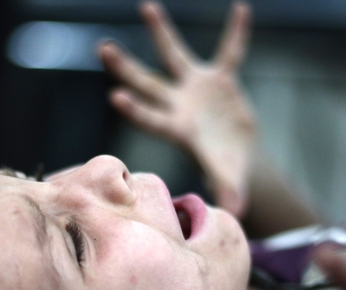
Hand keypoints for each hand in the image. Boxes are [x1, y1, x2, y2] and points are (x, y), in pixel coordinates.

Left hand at [100, 1, 255, 216]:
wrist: (235, 152)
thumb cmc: (225, 168)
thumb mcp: (228, 179)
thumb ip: (228, 191)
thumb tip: (235, 213)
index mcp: (178, 129)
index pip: (152, 118)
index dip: (136, 110)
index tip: (115, 96)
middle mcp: (179, 105)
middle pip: (148, 84)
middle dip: (126, 68)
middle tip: (103, 49)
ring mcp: (196, 89)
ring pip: (173, 55)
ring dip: (161, 31)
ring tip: (145, 6)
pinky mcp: (219, 78)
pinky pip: (231, 51)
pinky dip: (237, 33)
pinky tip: (242, 9)